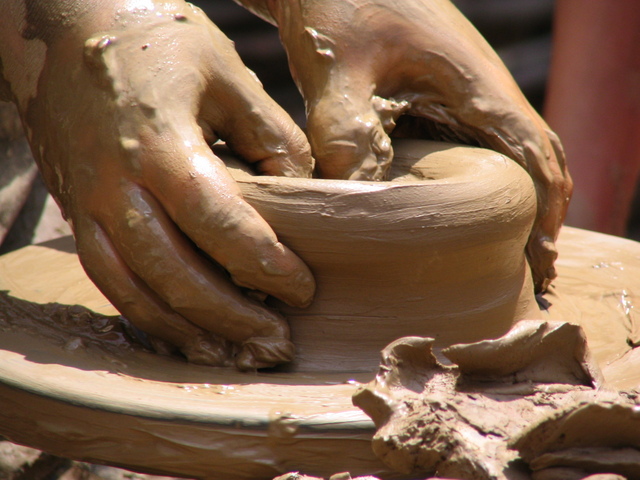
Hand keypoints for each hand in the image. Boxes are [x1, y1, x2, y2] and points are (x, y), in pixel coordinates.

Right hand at [20, 2, 314, 368]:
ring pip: (134, 290)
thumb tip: (301, 192)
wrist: (63, 24)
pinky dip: (146, 314)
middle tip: (276, 338)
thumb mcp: (228, 74)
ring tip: (232, 352)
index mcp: (161, 145)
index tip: (302, 289)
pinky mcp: (79, 214)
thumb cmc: (157, 41)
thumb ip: (270, 135)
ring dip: (186, 330)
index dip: (264, 263)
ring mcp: (89, 205)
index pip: (218, 222)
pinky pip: (108, 280)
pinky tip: (182, 330)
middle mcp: (117, 186)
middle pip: (174, 273)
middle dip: (230, 315)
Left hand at [267, 0, 571, 291]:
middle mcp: (482, 88)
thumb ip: (343, 128)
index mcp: (474, 81)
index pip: (534, 152)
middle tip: (533, 275)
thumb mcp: (336, 67)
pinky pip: (481, 144)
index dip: (543, 210)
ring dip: (520, 201)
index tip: (539, 260)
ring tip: (510, 255)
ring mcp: (466, 91)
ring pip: (513, 153)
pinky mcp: (443, 95)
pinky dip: (488, 182)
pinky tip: (467, 213)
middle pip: (539, 158)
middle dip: (541, 215)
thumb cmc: (338, 5)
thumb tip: (357, 201)